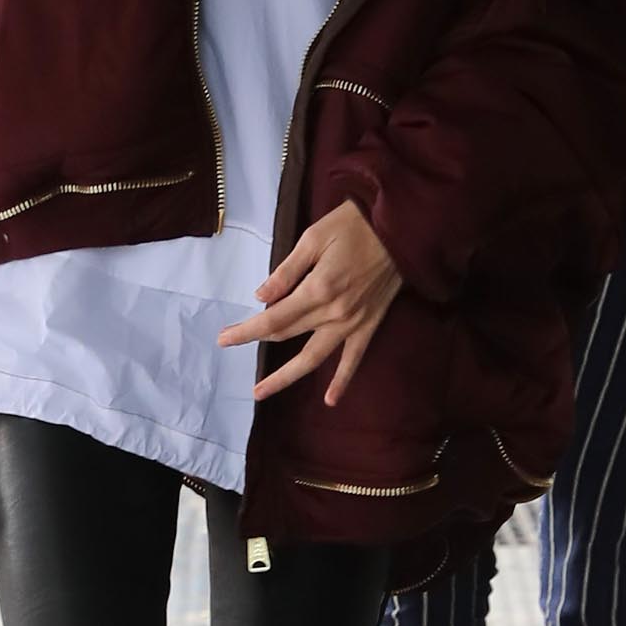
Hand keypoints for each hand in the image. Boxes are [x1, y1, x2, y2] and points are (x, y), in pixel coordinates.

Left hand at [218, 200, 402, 404]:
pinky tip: (330, 400)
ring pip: (313, 357)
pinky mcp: (368, 325)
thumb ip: (287, 271)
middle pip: (286, 335)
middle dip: (255, 340)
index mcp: (316, 290)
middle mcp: (333, 313)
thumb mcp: (314, 237)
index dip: (246, 331)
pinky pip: (354, 359)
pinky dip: (343, 381)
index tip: (224, 338)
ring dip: (286, 377)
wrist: (402, 230)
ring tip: (262, 392)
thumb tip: (261, 296)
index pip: (273, 319)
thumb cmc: (355, 225)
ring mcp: (352, 323)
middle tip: (229, 344)